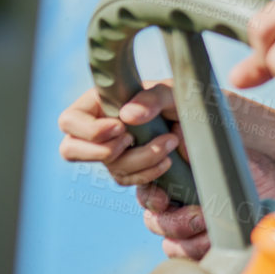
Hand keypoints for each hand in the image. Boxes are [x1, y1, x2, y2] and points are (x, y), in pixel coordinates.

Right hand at [57, 81, 184, 186]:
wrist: (204, 122)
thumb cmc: (182, 98)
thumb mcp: (171, 91)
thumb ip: (152, 97)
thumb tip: (127, 116)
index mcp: (100, 104)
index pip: (70, 121)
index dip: (89, 130)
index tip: (121, 128)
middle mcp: (101, 131)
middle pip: (72, 151)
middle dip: (103, 151)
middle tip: (131, 140)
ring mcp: (115, 153)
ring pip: (110, 169)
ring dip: (140, 160)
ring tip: (169, 142)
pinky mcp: (132, 170)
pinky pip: (128, 182)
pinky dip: (147, 179)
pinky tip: (166, 168)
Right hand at [58, 81, 274, 259]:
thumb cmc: (242, 133)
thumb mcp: (200, 105)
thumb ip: (161, 98)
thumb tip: (127, 112)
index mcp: (139, 132)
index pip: (76, 132)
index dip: (86, 136)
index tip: (118, 133)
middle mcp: (148, 166)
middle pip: (111, 172)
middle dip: (139, 164)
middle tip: (169, 148)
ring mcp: (168, 200)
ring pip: (149, 215)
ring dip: (174, 207)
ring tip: (202, 196)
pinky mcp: (190, 229)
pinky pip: (173, 245)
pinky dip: (191, 237)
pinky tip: (210, 222)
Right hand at [136, 151, 274, 259]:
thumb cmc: (269, 181)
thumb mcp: (241, 162)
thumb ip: (208, 152)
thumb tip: (179, 130)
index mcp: (187, 180)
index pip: (152, 188)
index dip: (151, 196)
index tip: (164, 200)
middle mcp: (185, 206)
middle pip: (155, 219)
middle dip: (175, 221)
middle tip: (201, 218)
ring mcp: (194, 232)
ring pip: (171, 243)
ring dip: (192, 241)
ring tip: (218, 233)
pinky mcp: (207, 253)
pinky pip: (189, 260)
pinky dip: (202, 255)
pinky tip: (223, 248)